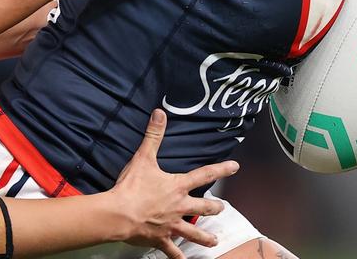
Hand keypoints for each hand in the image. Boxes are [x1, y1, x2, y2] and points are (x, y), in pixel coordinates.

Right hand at [109, 110, 238, 258]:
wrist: (121, 213)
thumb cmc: (132, 186)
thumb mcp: (143, 158)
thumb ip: (153, 136)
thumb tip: (160, 113)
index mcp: (177, 187)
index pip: (204, 175)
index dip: (221, 169)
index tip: (235, 167)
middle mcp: (179, 207)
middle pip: (203, 208)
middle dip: (214, 209)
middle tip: (222, 208)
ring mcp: (172, 225)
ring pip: (194, 233)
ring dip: (205, 238)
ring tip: (214, 241)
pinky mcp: (161, 239)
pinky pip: (172, 252)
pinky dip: (178, 257)